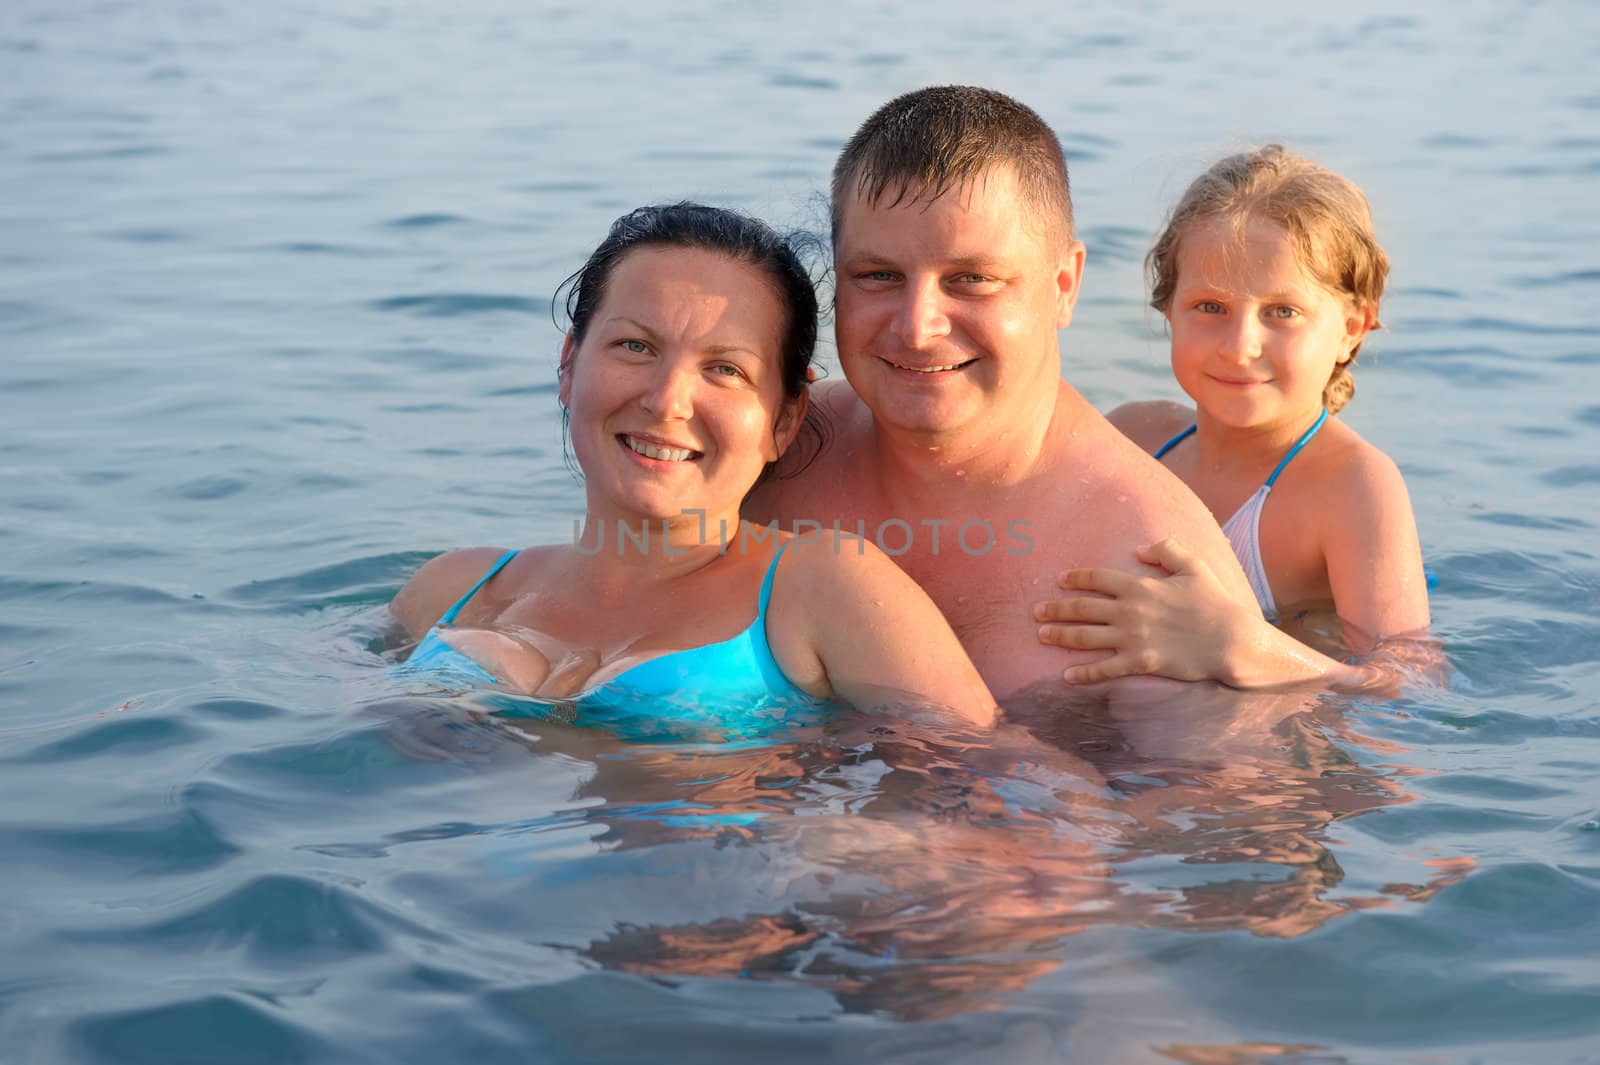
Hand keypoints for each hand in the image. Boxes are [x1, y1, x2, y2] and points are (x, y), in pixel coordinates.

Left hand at [1033, 537, 1257, 683]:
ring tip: (1041, 636)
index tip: (1059, 580)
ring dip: (1061, 636)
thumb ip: (1166, 550)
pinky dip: (1084, 674)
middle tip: (1036, 612)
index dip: (1075, 578)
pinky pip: (1105, 669)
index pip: (1098, 578)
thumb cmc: (1215, 602)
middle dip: (1056, 609)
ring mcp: (1133, 638)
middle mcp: (1130, 611)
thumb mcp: (1194, 566)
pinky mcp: (1140, 663)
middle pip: (1083, 608)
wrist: (1232, 640)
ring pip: (1086, 637)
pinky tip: (1067, 676)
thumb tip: (1139, 548)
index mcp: (1140, 586)